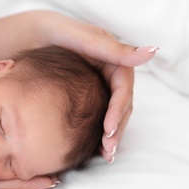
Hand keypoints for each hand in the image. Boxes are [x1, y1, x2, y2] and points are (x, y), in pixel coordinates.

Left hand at [40, 11, 157, 161]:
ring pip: (111, 115)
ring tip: (106, 155)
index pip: (123, 91)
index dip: (118, 111)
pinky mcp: (88, 98)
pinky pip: (97, 117)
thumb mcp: (87, 40)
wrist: (35, 37)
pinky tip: (95, 149)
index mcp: (116, 63)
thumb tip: (152, 52)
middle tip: (108, 150)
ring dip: (111, 135)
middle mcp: (111, 77)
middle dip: (116, 129)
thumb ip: (116, 49)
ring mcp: (100, 88)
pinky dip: (97, 132)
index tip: (109, 130)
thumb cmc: (60, 33)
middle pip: (121, 107)